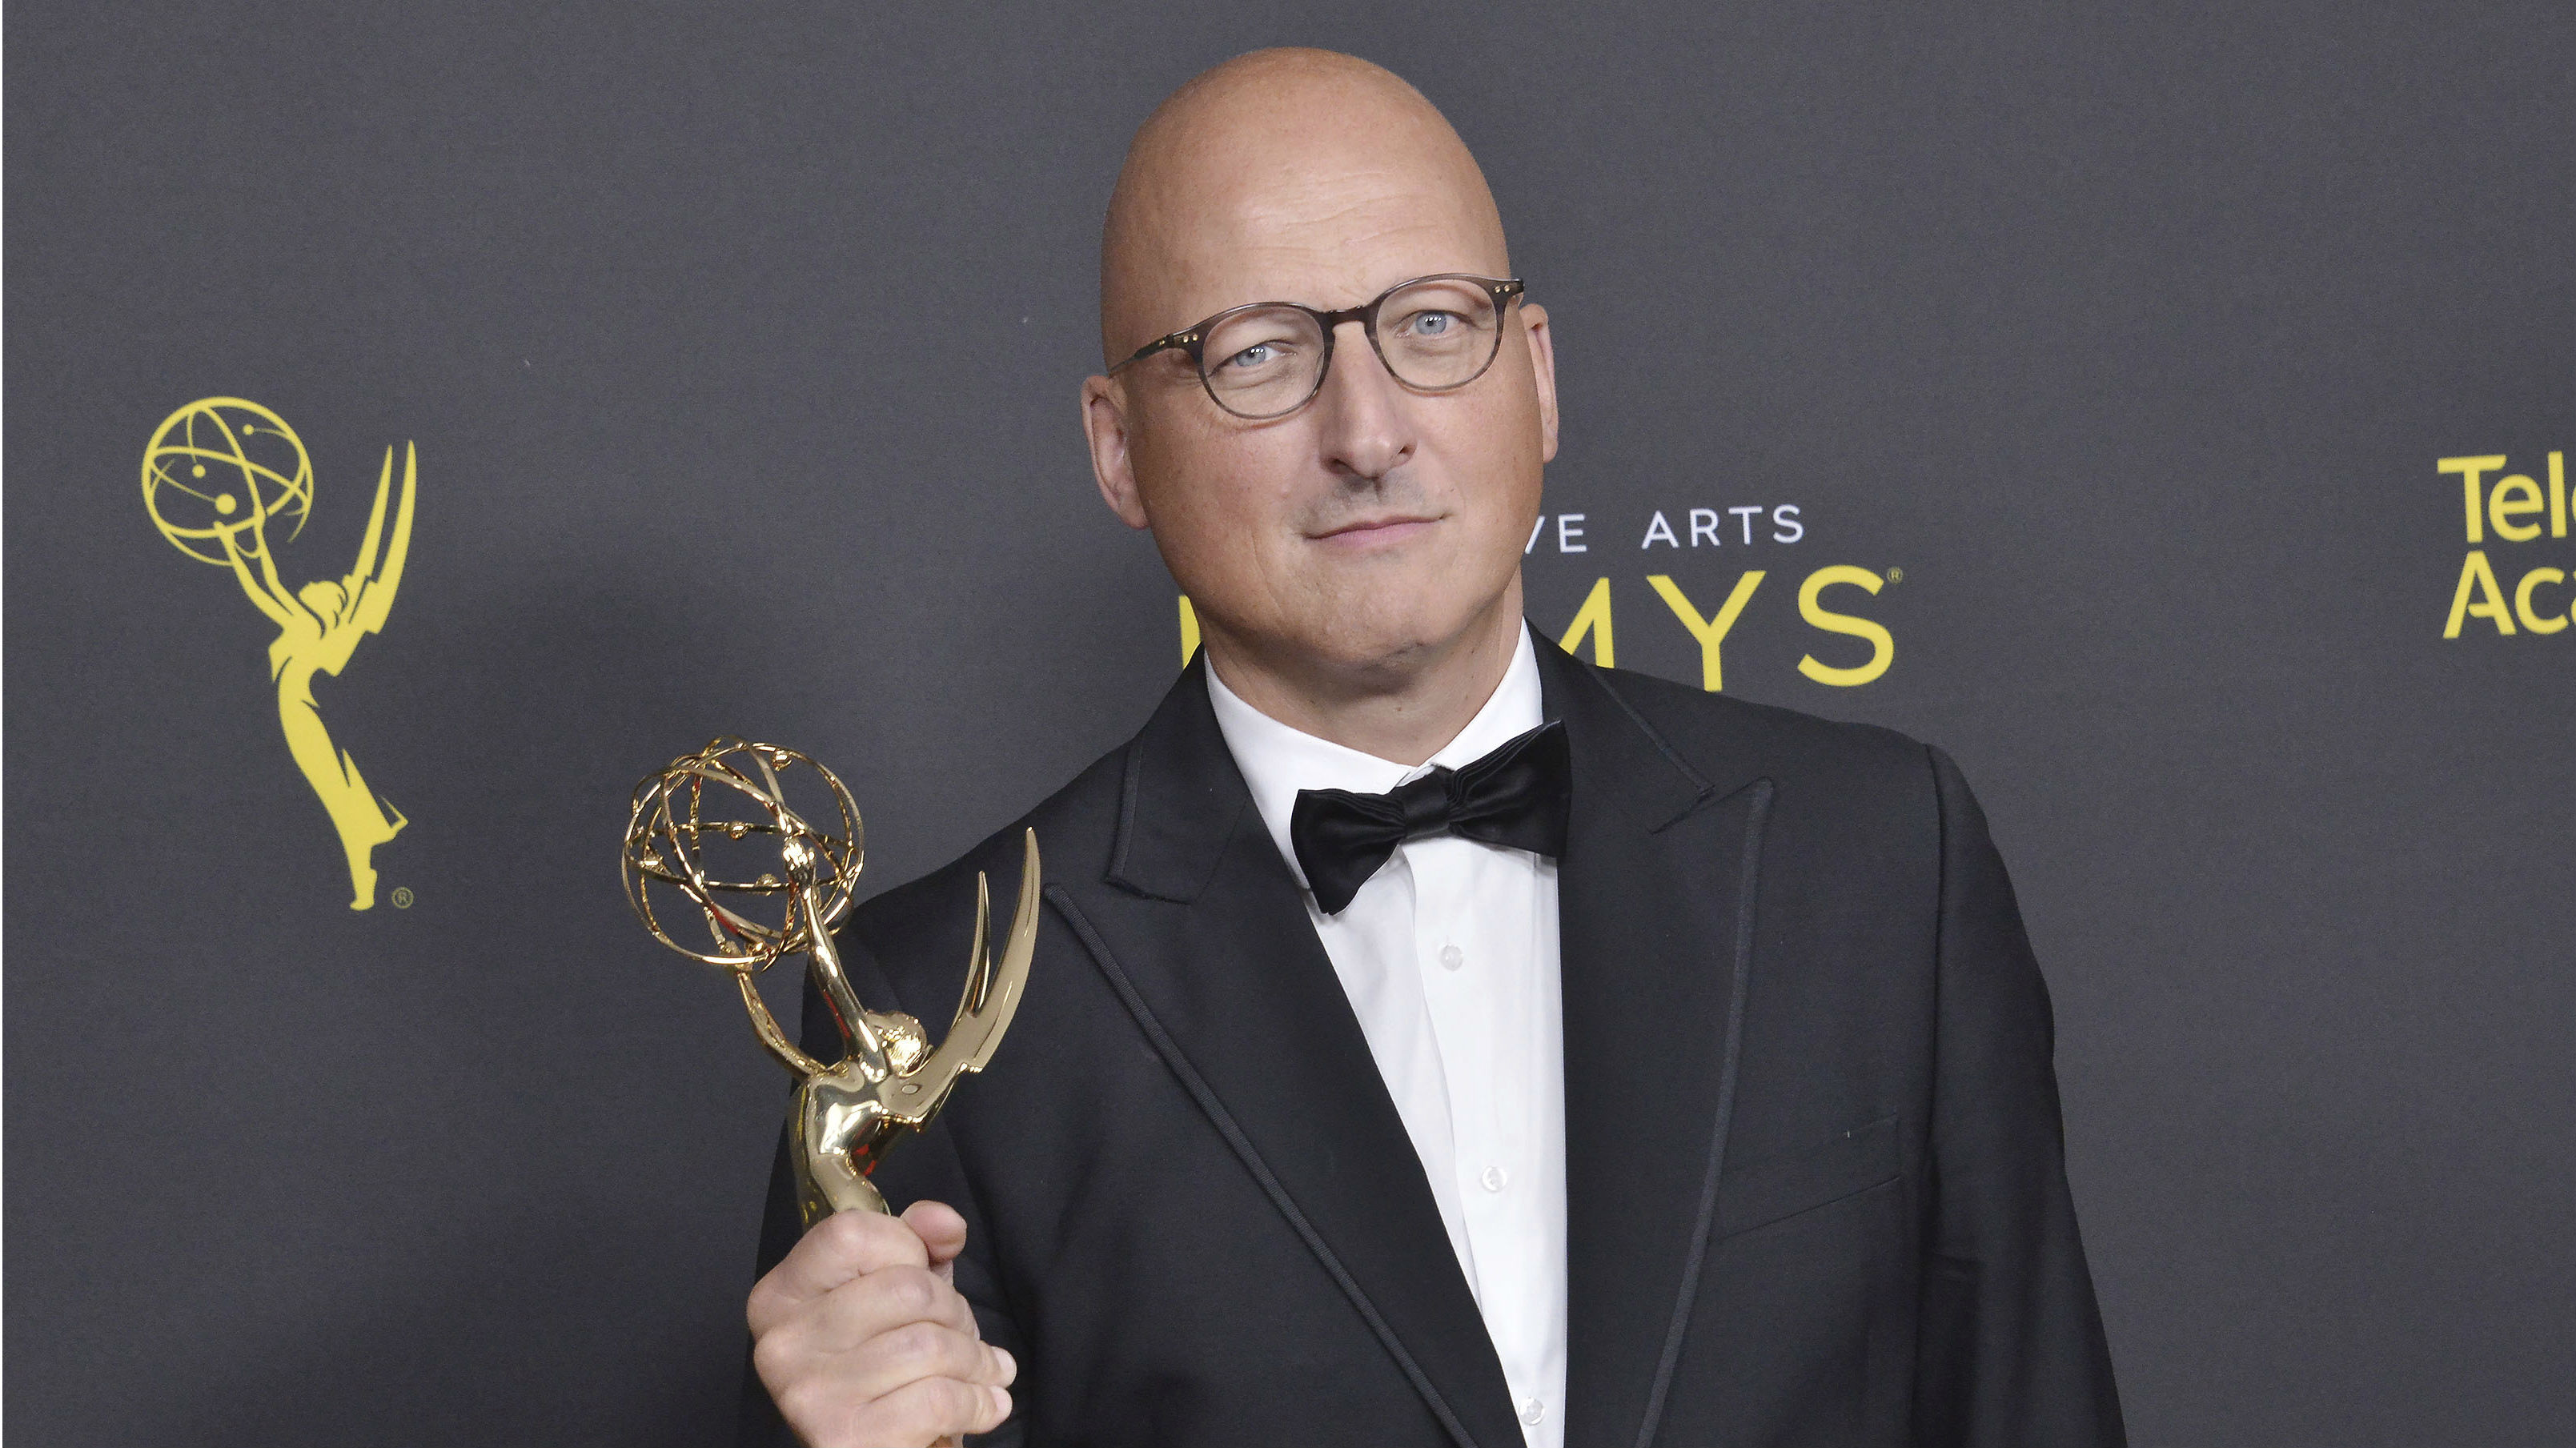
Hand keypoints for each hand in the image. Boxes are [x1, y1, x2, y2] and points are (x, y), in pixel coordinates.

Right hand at [748, 1200, 1016, 1447]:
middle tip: (967, 1335)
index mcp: (782, 1295)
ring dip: (976, 1360)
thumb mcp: (894, 1296)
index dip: (906, 1246)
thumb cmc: (885, 1372)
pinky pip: (938, 1398)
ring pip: (928, 1345)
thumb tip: (946, 1223)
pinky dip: (977, 1402)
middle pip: (905, 1289)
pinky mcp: (843, 1439)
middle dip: (956, 1312)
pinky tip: (985, 1405)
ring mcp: (808, 1393)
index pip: (851, 1233)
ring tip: (986, 1372)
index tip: (926, 1274)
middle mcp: (782, 1342)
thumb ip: (915, 1245)